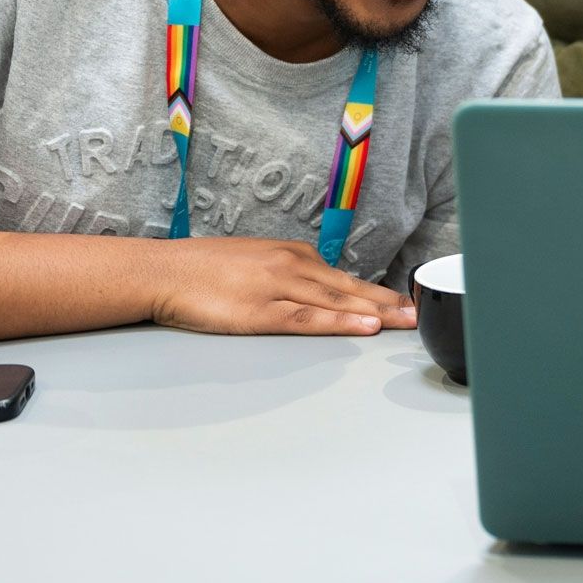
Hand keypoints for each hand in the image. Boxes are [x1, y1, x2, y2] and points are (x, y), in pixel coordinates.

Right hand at [149, 239, 416, 335]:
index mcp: (292, 255)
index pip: (343, 278)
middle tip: (418, 313)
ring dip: (375, 313)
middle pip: (349, 289)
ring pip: (337, 303)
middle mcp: (292, 267)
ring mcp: (278, 288)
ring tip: (404, 322)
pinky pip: (309, 319)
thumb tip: (313, 289)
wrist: (165, 271)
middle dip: (387, 302)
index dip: (376, 292)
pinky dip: (340, 323)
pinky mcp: (261, 312)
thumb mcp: (255, 261)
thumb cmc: (203, 270)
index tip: (403, 301)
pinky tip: (363, 327)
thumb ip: (286, 274)